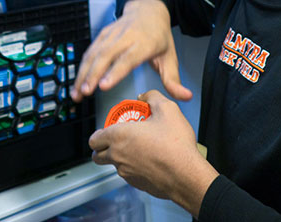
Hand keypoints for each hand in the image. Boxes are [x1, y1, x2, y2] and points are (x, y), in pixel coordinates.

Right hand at [71, 0, 191, 101]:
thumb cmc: (159, 36)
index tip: (104, 86)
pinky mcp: (103, 34)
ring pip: (95, 53)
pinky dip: (82, 66)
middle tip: (85, 93)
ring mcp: (113, 34)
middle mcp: (127, 36)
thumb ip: (174, 80)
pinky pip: (90, 50)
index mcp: (145, 43)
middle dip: (93, 75)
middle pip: (107, 55)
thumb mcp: (170, 57)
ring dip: (84, 73)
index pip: (129, 58)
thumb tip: (186, 97)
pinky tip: (78, 82)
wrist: (148, 10)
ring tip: (77, 93)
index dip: (115, 71)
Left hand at [89, 90, 218, 217]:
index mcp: (119, 136)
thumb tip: (144, 96)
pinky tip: (152, 158)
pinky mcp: (137, 184)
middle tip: (121, 137)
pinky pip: (129, 173)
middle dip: (104, 146)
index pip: (94, 139)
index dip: (99, 133)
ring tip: (142, 145)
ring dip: (121, 156)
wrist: (186, 173)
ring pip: (114, 164)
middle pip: (97, 155)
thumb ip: (152, 96)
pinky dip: (135, 166)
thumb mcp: (167, 108)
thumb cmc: (175, 144)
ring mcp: (126, 173)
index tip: (112, 127)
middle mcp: (118, 156)